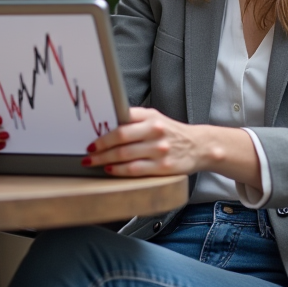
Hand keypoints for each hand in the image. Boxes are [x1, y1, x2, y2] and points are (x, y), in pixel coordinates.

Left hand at [82, 107, 207, 176]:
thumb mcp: (155, 118)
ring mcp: (159, 149)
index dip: (103, 132)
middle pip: (120, 138)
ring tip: (93, 162)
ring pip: (125, 155)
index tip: (91, 140)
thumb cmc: (171, 133)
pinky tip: (110, 170)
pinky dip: (119, 170)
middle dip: (100, 148)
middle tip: (88, 153)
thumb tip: (106, 127)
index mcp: (150, 116)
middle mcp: (155, 131)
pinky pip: (135, 169)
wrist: (199, 146)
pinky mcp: (163, 167)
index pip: (121, 121)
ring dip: (105, 160)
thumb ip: (134, 120)